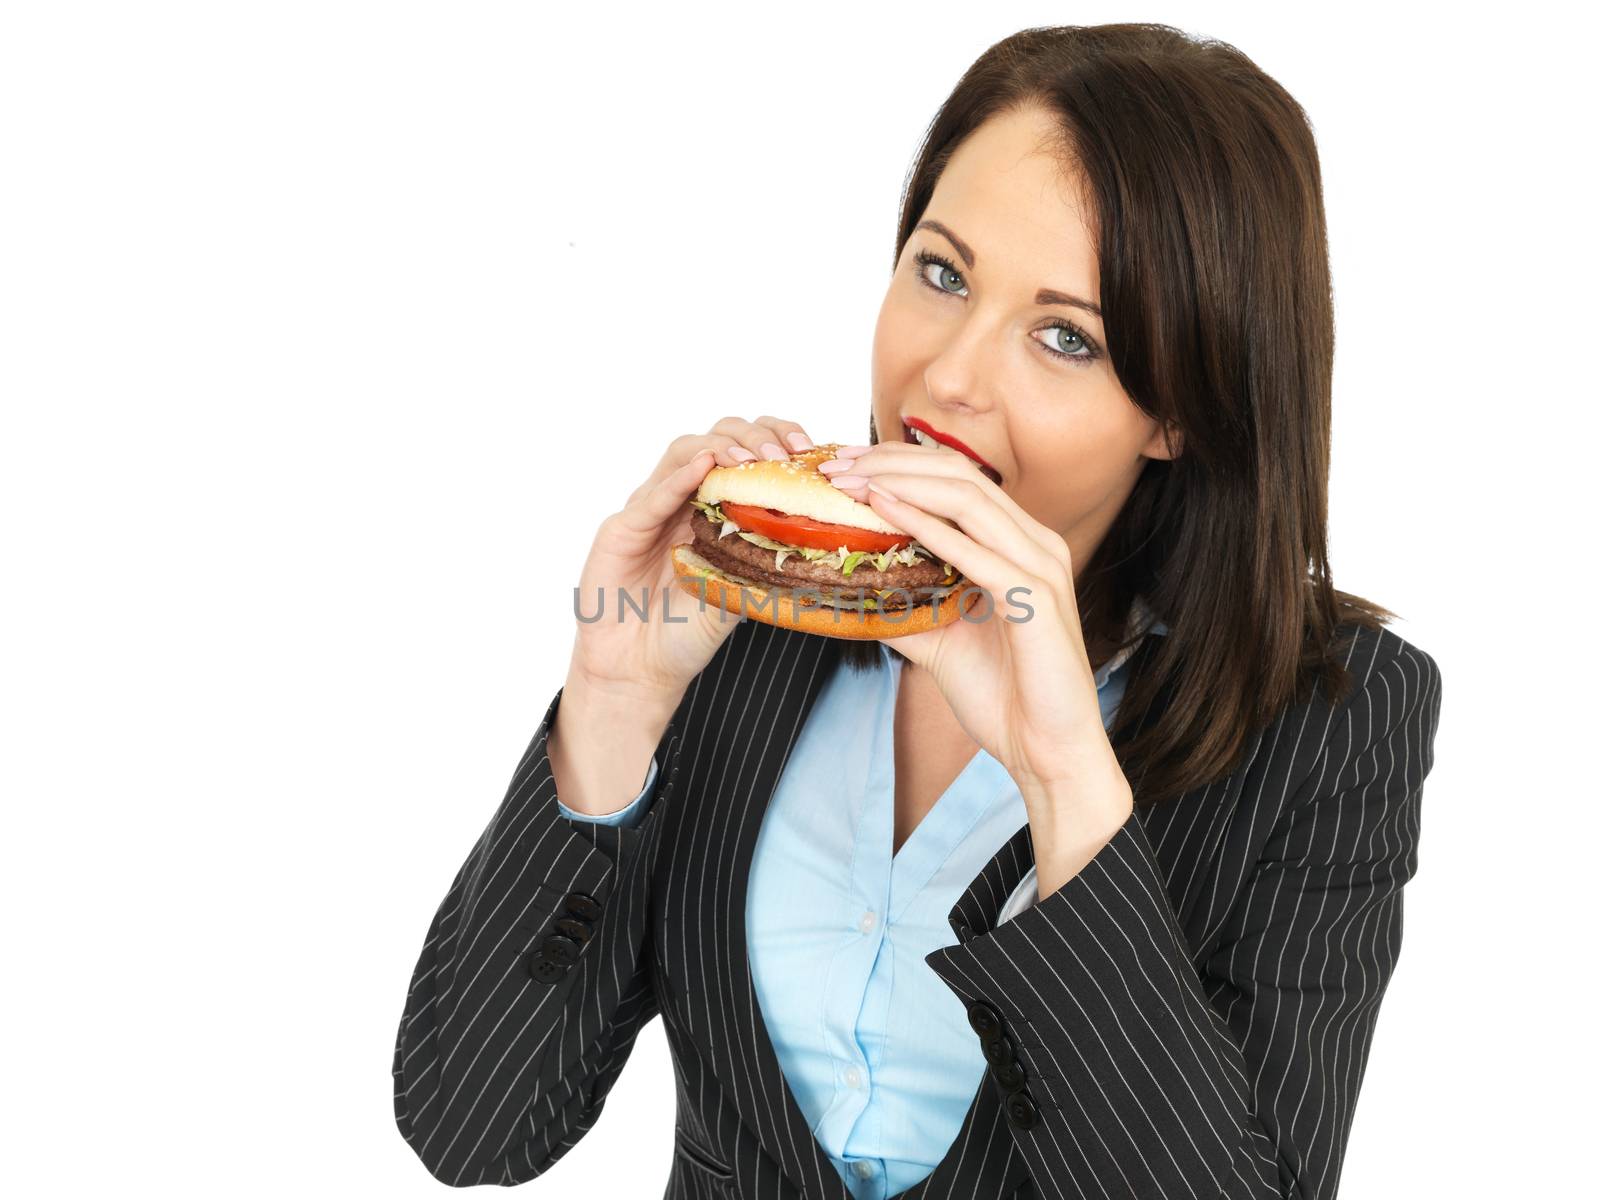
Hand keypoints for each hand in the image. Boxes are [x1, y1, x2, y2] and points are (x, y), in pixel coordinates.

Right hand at [567, 415, 818, 709]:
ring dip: (722, 447)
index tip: (808, 450)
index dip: (776, 439)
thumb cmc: (686, 632)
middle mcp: (681, 498)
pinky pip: (653, 496)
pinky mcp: (622, 529)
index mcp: (713, 507)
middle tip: (783, 455)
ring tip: (751, 459)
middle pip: (717, 438)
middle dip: (754, 437)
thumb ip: (765, 564)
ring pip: (683, 452)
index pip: (745, 453)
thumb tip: (821, 545)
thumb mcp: (740, 594)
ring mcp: (650, 509)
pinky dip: (680, 477)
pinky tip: (704, 466)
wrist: (640, 670)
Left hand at [822, 440, 1128, 809]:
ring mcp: (1041, 567)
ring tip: (849, 480)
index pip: (958, 481)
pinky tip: (885, 511)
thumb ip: (904, 607)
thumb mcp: (939, 641)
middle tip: (835, 464)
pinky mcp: (1036, 599)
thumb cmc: (1004, 697)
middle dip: (892, 462)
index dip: (900, 464)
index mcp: (1021, 545)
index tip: (844, 466)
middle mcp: (1036, 544)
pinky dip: (926, 525)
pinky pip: (975, 551)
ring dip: (901, 483)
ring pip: (967, 498)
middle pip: (960, 475)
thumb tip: (849, 593)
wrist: (1046, 752)